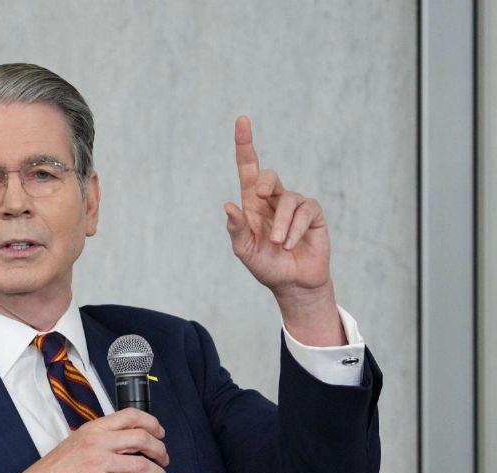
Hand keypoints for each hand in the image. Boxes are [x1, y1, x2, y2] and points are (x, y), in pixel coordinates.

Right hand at [0, 408, 170, 472]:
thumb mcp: (76, 443)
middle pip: (142, 439)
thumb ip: (101, 440)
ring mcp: (99, 463)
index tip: (159, 433)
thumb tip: (128, 444)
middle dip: (160, 450)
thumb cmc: (54, 471)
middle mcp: (98, 442)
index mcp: (93, 428)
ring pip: (142, 465)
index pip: (130, 416)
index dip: (151, 423)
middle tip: (164, 459)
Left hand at [224, 116, 330, 298]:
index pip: (248, 168)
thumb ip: (236, 229)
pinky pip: (306, 212)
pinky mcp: (313, 215)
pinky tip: (291, 245)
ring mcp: (294, 206)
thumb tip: (228, 207)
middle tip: (260, 195)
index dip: (245, 144)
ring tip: (279, 244)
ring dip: (281, 224)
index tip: (242, 120)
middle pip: (269, 177)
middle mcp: (273, 200)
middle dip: (265, 183)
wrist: (292, 283)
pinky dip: (296, 229)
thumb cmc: (266, 264)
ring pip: (288, 199)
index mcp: (252, 204)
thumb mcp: (244, 250)